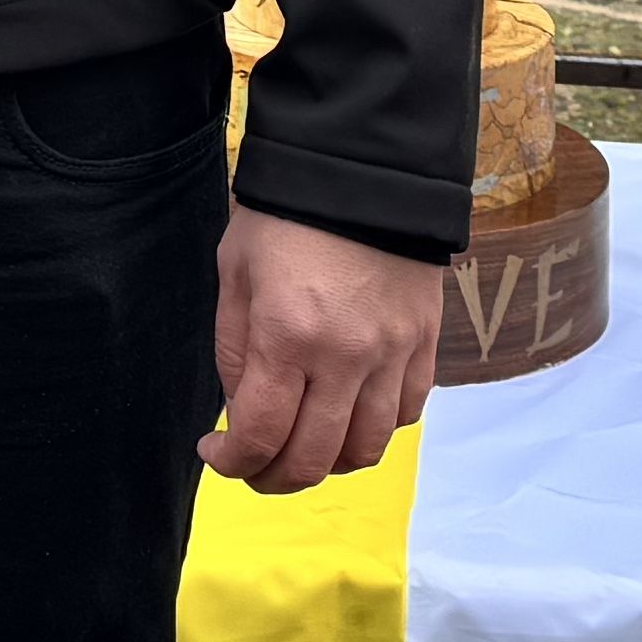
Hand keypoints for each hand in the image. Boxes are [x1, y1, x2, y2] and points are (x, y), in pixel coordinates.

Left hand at [203, 211, 438, 494]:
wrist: (365, 164)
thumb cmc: (287, 213)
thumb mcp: (236, 273)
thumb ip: (235, 352)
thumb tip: (243, 416)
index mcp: (288, 333)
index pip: (261, 436)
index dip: (231, 463)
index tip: (216, 453)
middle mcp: (346, 354)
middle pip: (313, 459)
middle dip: (273, 477)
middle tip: (253, 465)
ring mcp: (393, 352)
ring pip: (365, 450)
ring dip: (326, 462)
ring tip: (302, 443)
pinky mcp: (425, 343)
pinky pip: (405, 415)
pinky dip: (374, 430)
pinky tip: (347, 413)